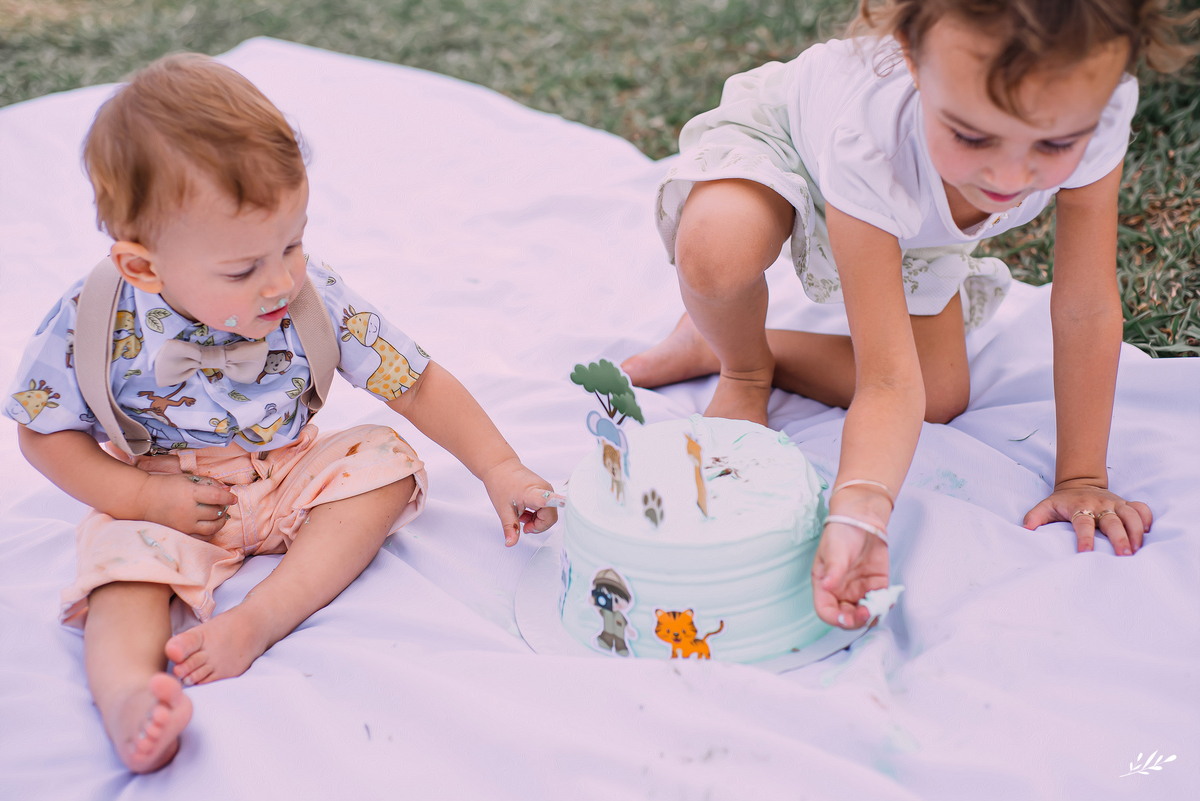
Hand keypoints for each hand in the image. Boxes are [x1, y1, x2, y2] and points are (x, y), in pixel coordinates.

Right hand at [135, 473, 238, 536]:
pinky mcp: (181, 533)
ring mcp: (184, 525)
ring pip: (212, 528)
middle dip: (224, 508)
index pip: (216, 497)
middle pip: (216, 513)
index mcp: (190, 493)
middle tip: (223, 504)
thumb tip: (227, 490)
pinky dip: (211, 533)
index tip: (233, 498)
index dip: (228, 498)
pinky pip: (202, 537)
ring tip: (219, 515)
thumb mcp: (187, 479)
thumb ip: (208, 483)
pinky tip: (210, 525)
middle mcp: (188, 511)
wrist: (144, 499)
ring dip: (220, 522)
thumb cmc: (166, 486)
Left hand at [482, 457, 563, 545]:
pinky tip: (525, 510)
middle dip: (537, 525)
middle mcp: (544, 489)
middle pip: (550, 517)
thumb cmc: (501, 483)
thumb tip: (511, 543)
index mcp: (533, 492)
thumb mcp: (503, 509)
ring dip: (536, 519)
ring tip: (521, 514)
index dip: (557, 501)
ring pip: (549, 514)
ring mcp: (546, 489)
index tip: (566, 502)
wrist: (500, 467)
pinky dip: (536, 513)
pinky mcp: (545, 489)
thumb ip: (510, 527)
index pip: (547, 498)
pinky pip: (546, 508)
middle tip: (523, 525)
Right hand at [811, 521, 889, 628]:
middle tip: (867, 612)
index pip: (826, 611)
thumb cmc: (840, 533)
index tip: (847, 618)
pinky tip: (888, 599)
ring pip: (865, 614)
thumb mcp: (833, 551)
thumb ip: (833, 570)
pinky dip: (885, 605)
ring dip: (872, 615)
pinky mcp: (876, 586)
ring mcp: (859, 591)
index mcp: (825, 586)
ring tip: (879, 606)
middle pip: (847, 617)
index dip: (835, 619)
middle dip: (857, 620)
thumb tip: (827, 586)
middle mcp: (841, 592)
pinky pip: (880, 603)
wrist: (861, 519)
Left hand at [1023, 482, 1151, 554]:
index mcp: (1080, 507)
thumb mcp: (1045, 507)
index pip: (1083, 523)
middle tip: (1125, 555)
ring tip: (1138, 549)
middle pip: (1113, 521)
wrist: (1079, 482)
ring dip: (1137, 531)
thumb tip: (1025, 529)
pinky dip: (1147, 519)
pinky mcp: (1126, 504)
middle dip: (1120, 538)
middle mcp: (1100, 505)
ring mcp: (1115, 504)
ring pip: (1131, 515)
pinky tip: (1149, 533)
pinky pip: (1142, 508)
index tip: (1085, 552)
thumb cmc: (1062, 501)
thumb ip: (1034, 517)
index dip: (1084, 537)